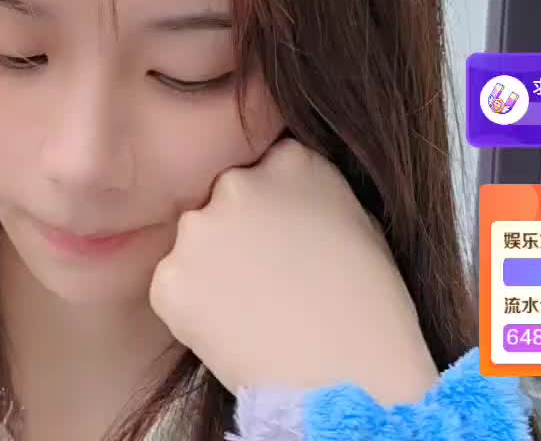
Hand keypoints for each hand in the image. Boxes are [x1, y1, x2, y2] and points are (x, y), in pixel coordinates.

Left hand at [149, 139, 438, 404]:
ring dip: (210, 269)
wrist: (349, 378)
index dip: (272, 208)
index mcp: (290, 162)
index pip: (264, 168)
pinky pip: (174, 287)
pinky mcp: (170, 279)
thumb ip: (309, 196)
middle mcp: (236, 184)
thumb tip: (283, 201)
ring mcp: (198, 231)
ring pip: (194, 245)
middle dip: (236, 233)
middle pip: (221, 200)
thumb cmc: (370, 309)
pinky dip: (192, 308)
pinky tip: (231, 331)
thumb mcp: (359, 224)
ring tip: (252, 311)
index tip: (284, 241)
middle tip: (264, 281)